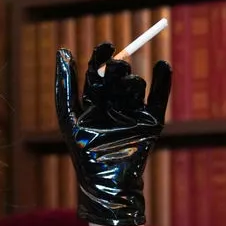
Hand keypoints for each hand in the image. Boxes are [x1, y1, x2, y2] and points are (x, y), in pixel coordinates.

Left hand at [55, 42, 170, 225]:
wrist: (105, 179)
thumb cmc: (83, 151)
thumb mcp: (69, 115)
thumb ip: (65, 85)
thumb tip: (63, 50)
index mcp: (94, 99)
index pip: (99, 70)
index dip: (102, 55)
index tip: (106, 46)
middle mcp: (114, 103)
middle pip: (118, 75)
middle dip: (119, 66)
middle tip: (118, 65)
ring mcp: (134, 111)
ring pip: (136, 84)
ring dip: (133, 80)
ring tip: (129, 85)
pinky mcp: (152, 121)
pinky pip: (160, 96)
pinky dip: (163, 80)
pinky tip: (161, 66)